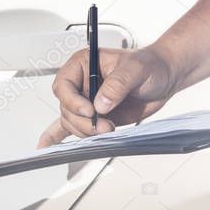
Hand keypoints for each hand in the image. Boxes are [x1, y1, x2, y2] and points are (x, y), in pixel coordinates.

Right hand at [38, 46, 178, 147]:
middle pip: (66, 107)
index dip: (73, 101)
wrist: (164, 77)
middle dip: (83, 121)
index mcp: (84, 64)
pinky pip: (70, 126)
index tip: (90, 111)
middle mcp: (81, 83)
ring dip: (86, 130)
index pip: (64, 85)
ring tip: (108, 129)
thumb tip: (100, 104)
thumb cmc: (150, 65)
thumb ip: (117, 85)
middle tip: (105, 126)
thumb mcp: (136, 70)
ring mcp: (86, 100)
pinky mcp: (94, 116)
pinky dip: (57, 136)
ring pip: (71, 121)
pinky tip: (45, 145)